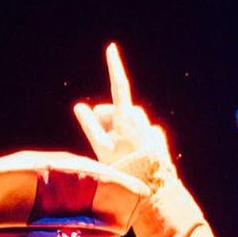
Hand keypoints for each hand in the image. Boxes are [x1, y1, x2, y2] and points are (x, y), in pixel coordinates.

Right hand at [73, 43, 171, 171]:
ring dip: (120, 127)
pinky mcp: (157, 137)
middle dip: (108, 118)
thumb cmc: (122, 169)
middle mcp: (140, 120)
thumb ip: (90, 126)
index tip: (112, 48)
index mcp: (126, 119)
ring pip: (129, 119)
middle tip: (103, 138)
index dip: (115, 67)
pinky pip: (141, 130)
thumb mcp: (100, 149)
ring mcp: (150, 128)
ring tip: (117, 149)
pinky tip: (131, 152)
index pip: (119, 86)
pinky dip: (133, 136)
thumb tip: (80, 107)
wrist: (151, 188)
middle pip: (118, 108)